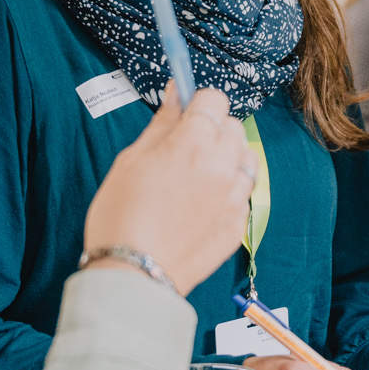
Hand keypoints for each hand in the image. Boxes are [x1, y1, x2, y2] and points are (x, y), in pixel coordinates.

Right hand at [83, 83, 251, 294]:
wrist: (133, 275)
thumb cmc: (121, 217)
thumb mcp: (130, 160)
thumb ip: (162, 124)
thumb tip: (176, 94)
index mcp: (192, 143)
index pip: (215, 99)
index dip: (199, 103)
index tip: (187, 113)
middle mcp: (222, 166)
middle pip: (234, 127)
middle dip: (214, 129)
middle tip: (187, 147)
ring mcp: (234, 197)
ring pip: (247, 158)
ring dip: (229, 158)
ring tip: (201, 174)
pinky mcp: (238, 224)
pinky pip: (244, 193)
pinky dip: (230, 190)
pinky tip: (204, 202)